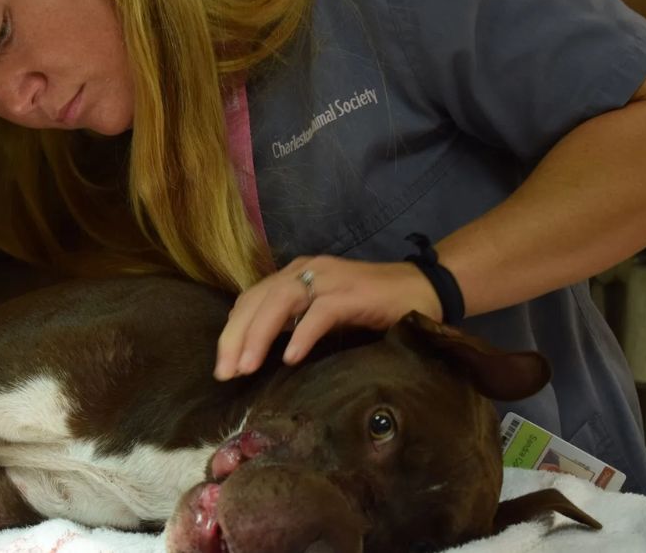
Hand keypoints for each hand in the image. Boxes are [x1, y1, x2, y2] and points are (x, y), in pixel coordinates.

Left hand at [214, 255, 442, 379]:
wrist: (423, 288)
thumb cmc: (372, 307)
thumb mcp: (323, 314)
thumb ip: (295, 323)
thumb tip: (260, 354)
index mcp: (296, 275)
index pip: (251, 299)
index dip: (232, 332)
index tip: (222, 366)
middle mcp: (307, 270)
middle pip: (257, 299)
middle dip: (236, 337)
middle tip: (225, 374)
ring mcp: (330, 279)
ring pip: (281, 301)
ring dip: (259, 335)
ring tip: (247, 368)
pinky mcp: (353, 293)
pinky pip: (320, 312)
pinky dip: (302, 334)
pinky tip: (291, 358)